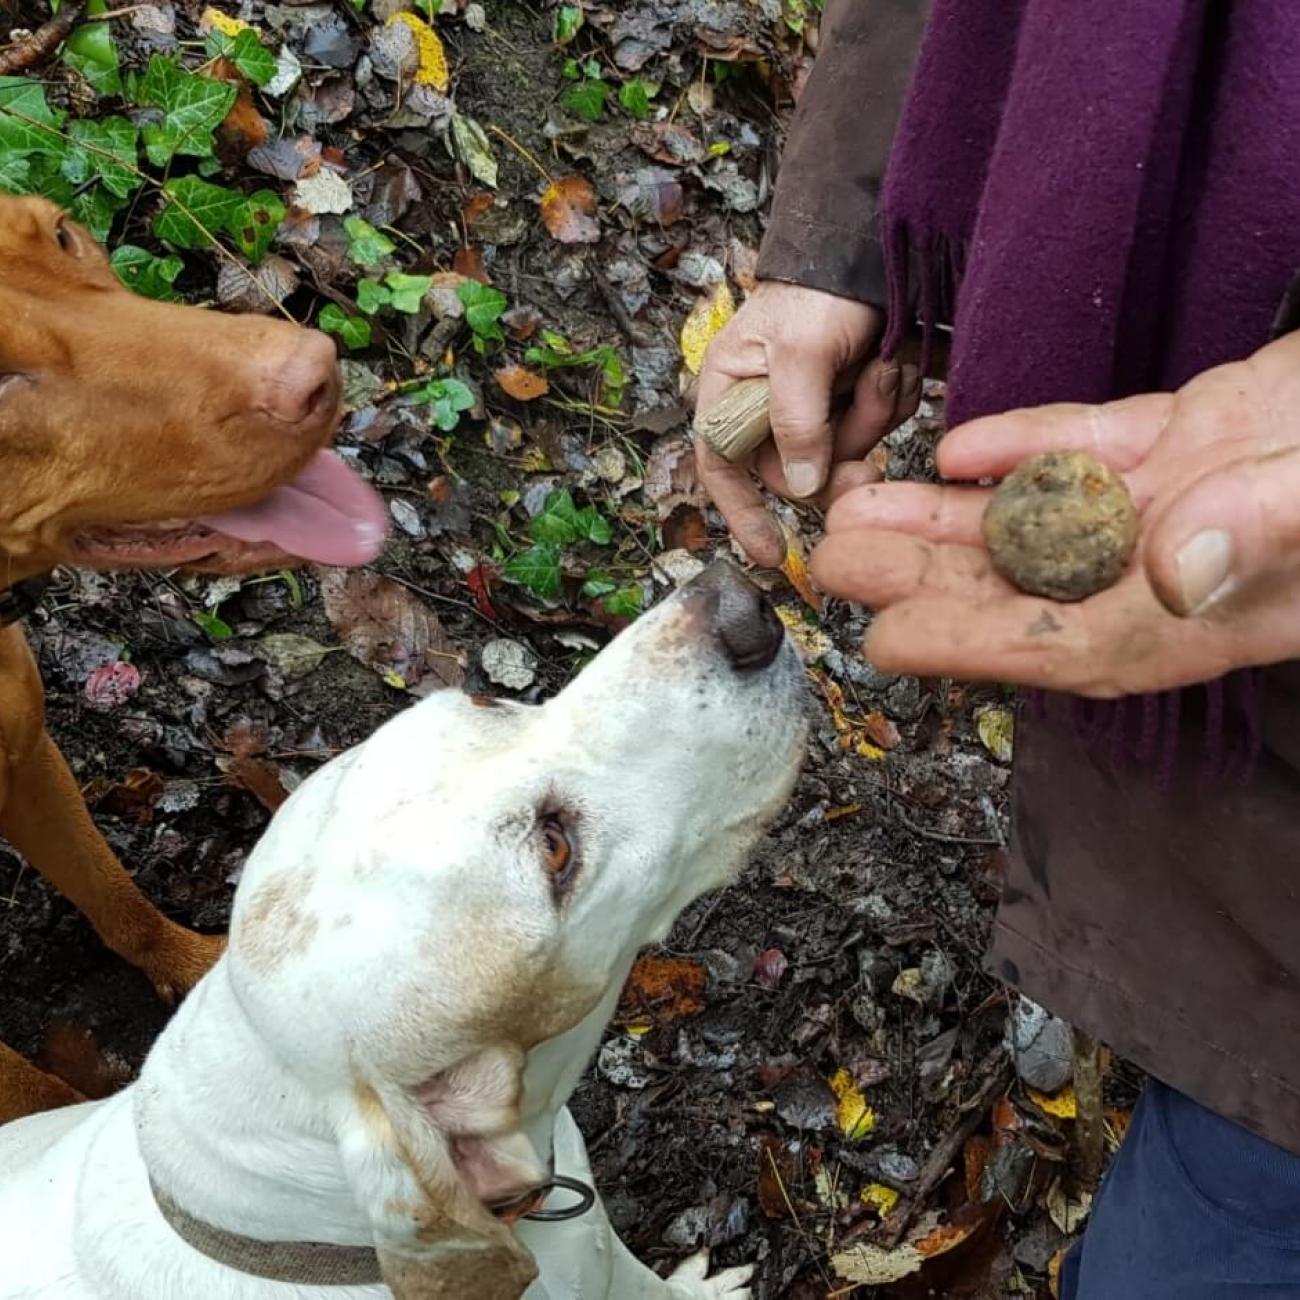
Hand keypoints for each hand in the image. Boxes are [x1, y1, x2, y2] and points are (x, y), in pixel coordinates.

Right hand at [694, 282, 920, 566]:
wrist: (875, 248)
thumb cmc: (819, 289)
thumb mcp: (801, 351)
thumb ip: (795, 420)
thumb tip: (798, 488)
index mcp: (731, 393)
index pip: (722, 468)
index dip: (742, 514)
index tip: (771, 553)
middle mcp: (768, 406)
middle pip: (797, 471)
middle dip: (838, 453)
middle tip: (868, 445)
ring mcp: (815, 406)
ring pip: (844, 452)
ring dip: (871, 414)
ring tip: (879, 364)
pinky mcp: (854, 400)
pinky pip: (877, 428)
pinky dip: (892, 399)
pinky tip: (893, 361)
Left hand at [810, 332, 1299, 696]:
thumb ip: (1276, 527)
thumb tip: (1178, 560)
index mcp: (1205, 611)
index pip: (1067, 642)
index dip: (970, 644)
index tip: (883, 639)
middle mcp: (1176, 567)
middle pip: (1026, 583)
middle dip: (927, 576)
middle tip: (833, 560)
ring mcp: (1181, 499)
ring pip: (1041, 514)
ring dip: (951, 514)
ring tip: (864, 507)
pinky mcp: (1196, 436)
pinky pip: (1096, 445)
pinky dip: (1031, 443)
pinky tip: (962, 444)